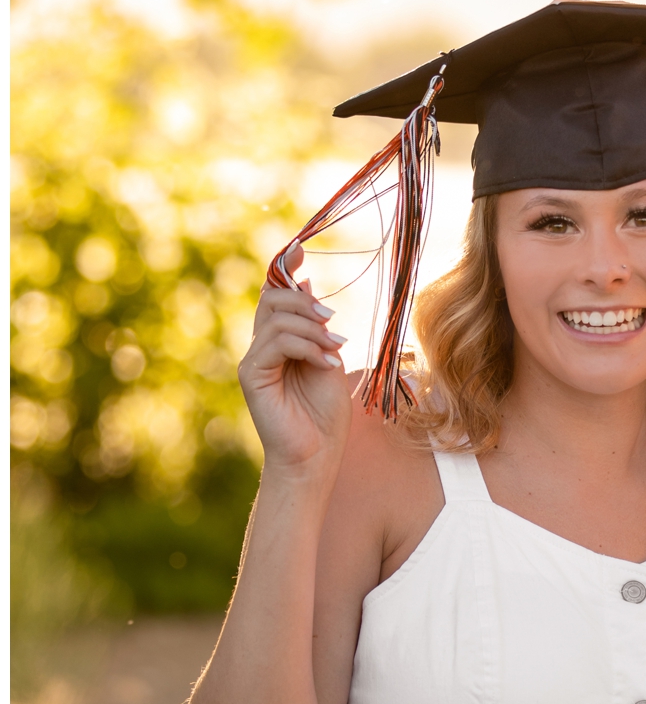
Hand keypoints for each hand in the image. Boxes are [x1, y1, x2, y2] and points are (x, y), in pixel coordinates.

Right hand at [237, 275, 351, 476]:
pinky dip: (306, 347)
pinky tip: (326, 364)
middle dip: (307, 304)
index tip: (299, 248)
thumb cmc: (325, 415)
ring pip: (277, 319)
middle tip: (334, 325)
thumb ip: (318, 328)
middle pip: (273, 299)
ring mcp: (254, 359)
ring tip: (335, 351)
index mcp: (281, 341)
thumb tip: (307, 285)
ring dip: (314, 330)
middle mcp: (262, 346)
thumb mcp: (329, 361)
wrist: (316, 455)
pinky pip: (276, 343)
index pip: (275, 294)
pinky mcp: (251, 374)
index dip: (284, 269)